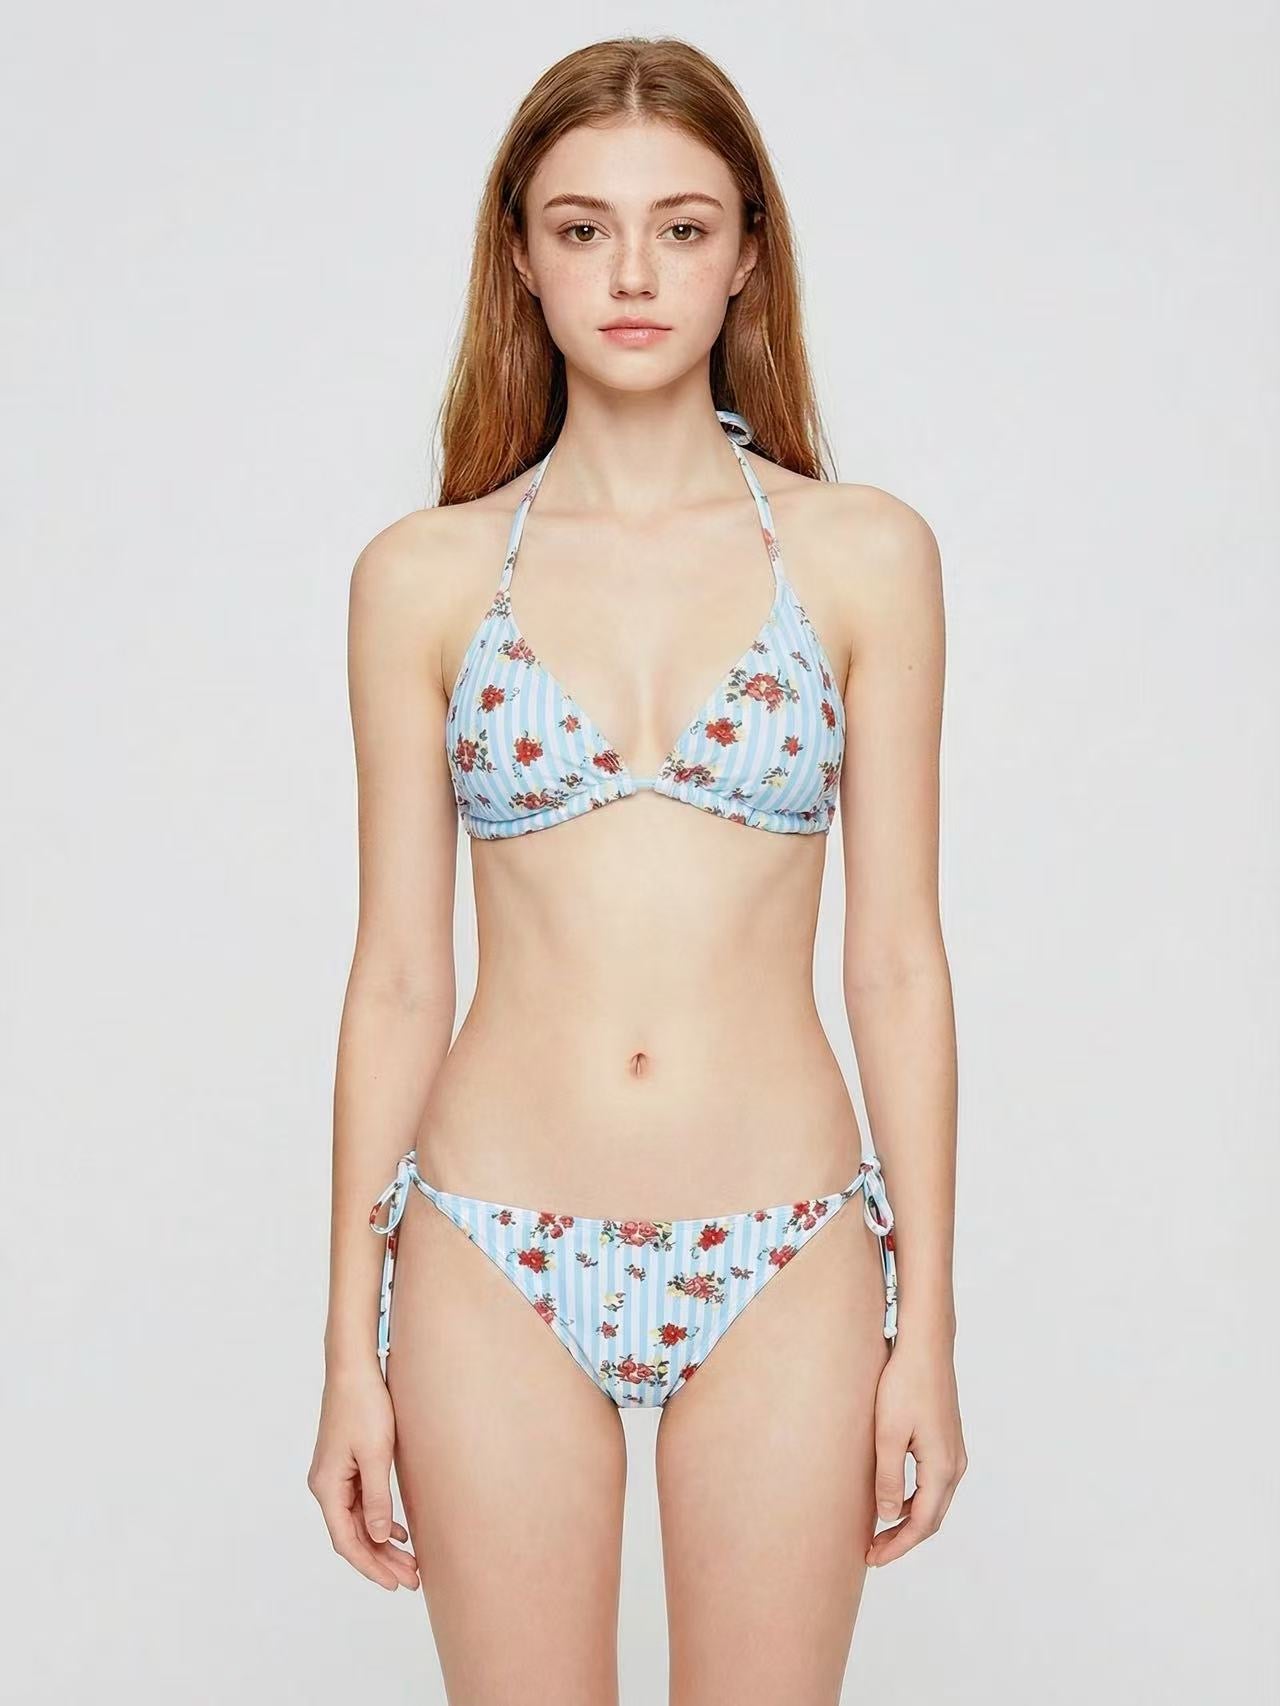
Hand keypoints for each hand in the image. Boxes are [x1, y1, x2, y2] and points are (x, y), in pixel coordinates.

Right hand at [307, 1364, 419, 1590]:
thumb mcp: (376, 1455)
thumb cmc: (364, 1406)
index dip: (371, 1566)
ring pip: (359, 1520)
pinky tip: (398, 1530)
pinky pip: (360, 1503)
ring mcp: (335, 1475)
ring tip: (410, 1561)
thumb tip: (379, 1537)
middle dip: (381, 1560)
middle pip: (353, 1535)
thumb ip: (377, 1499)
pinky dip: (379, 1519)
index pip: (347, 1541)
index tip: (395, 1583)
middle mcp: (325, 1485)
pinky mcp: (346, 1464)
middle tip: (411, 1580)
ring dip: (382, 1542)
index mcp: (327, 1486)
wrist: (354, 1368)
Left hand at [865, 1333, 966, 1566]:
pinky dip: (914, 1498)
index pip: (922, 1523)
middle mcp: (954, 1465)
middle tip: (873, 1552)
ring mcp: (953, 1452)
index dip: (898, 1545)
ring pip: (933, 1501)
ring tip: (878, 1530)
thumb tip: (887, 1516)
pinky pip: (933, 1483)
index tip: (873, 1559)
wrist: (925, 1346)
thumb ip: (888, 1478)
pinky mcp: (946, 1440)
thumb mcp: (888, 1434)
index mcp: (942, 1468)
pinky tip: (892, 1496)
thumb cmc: (904, 1384)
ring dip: (908, 1519)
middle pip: (931, 1517)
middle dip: (903, 1538)